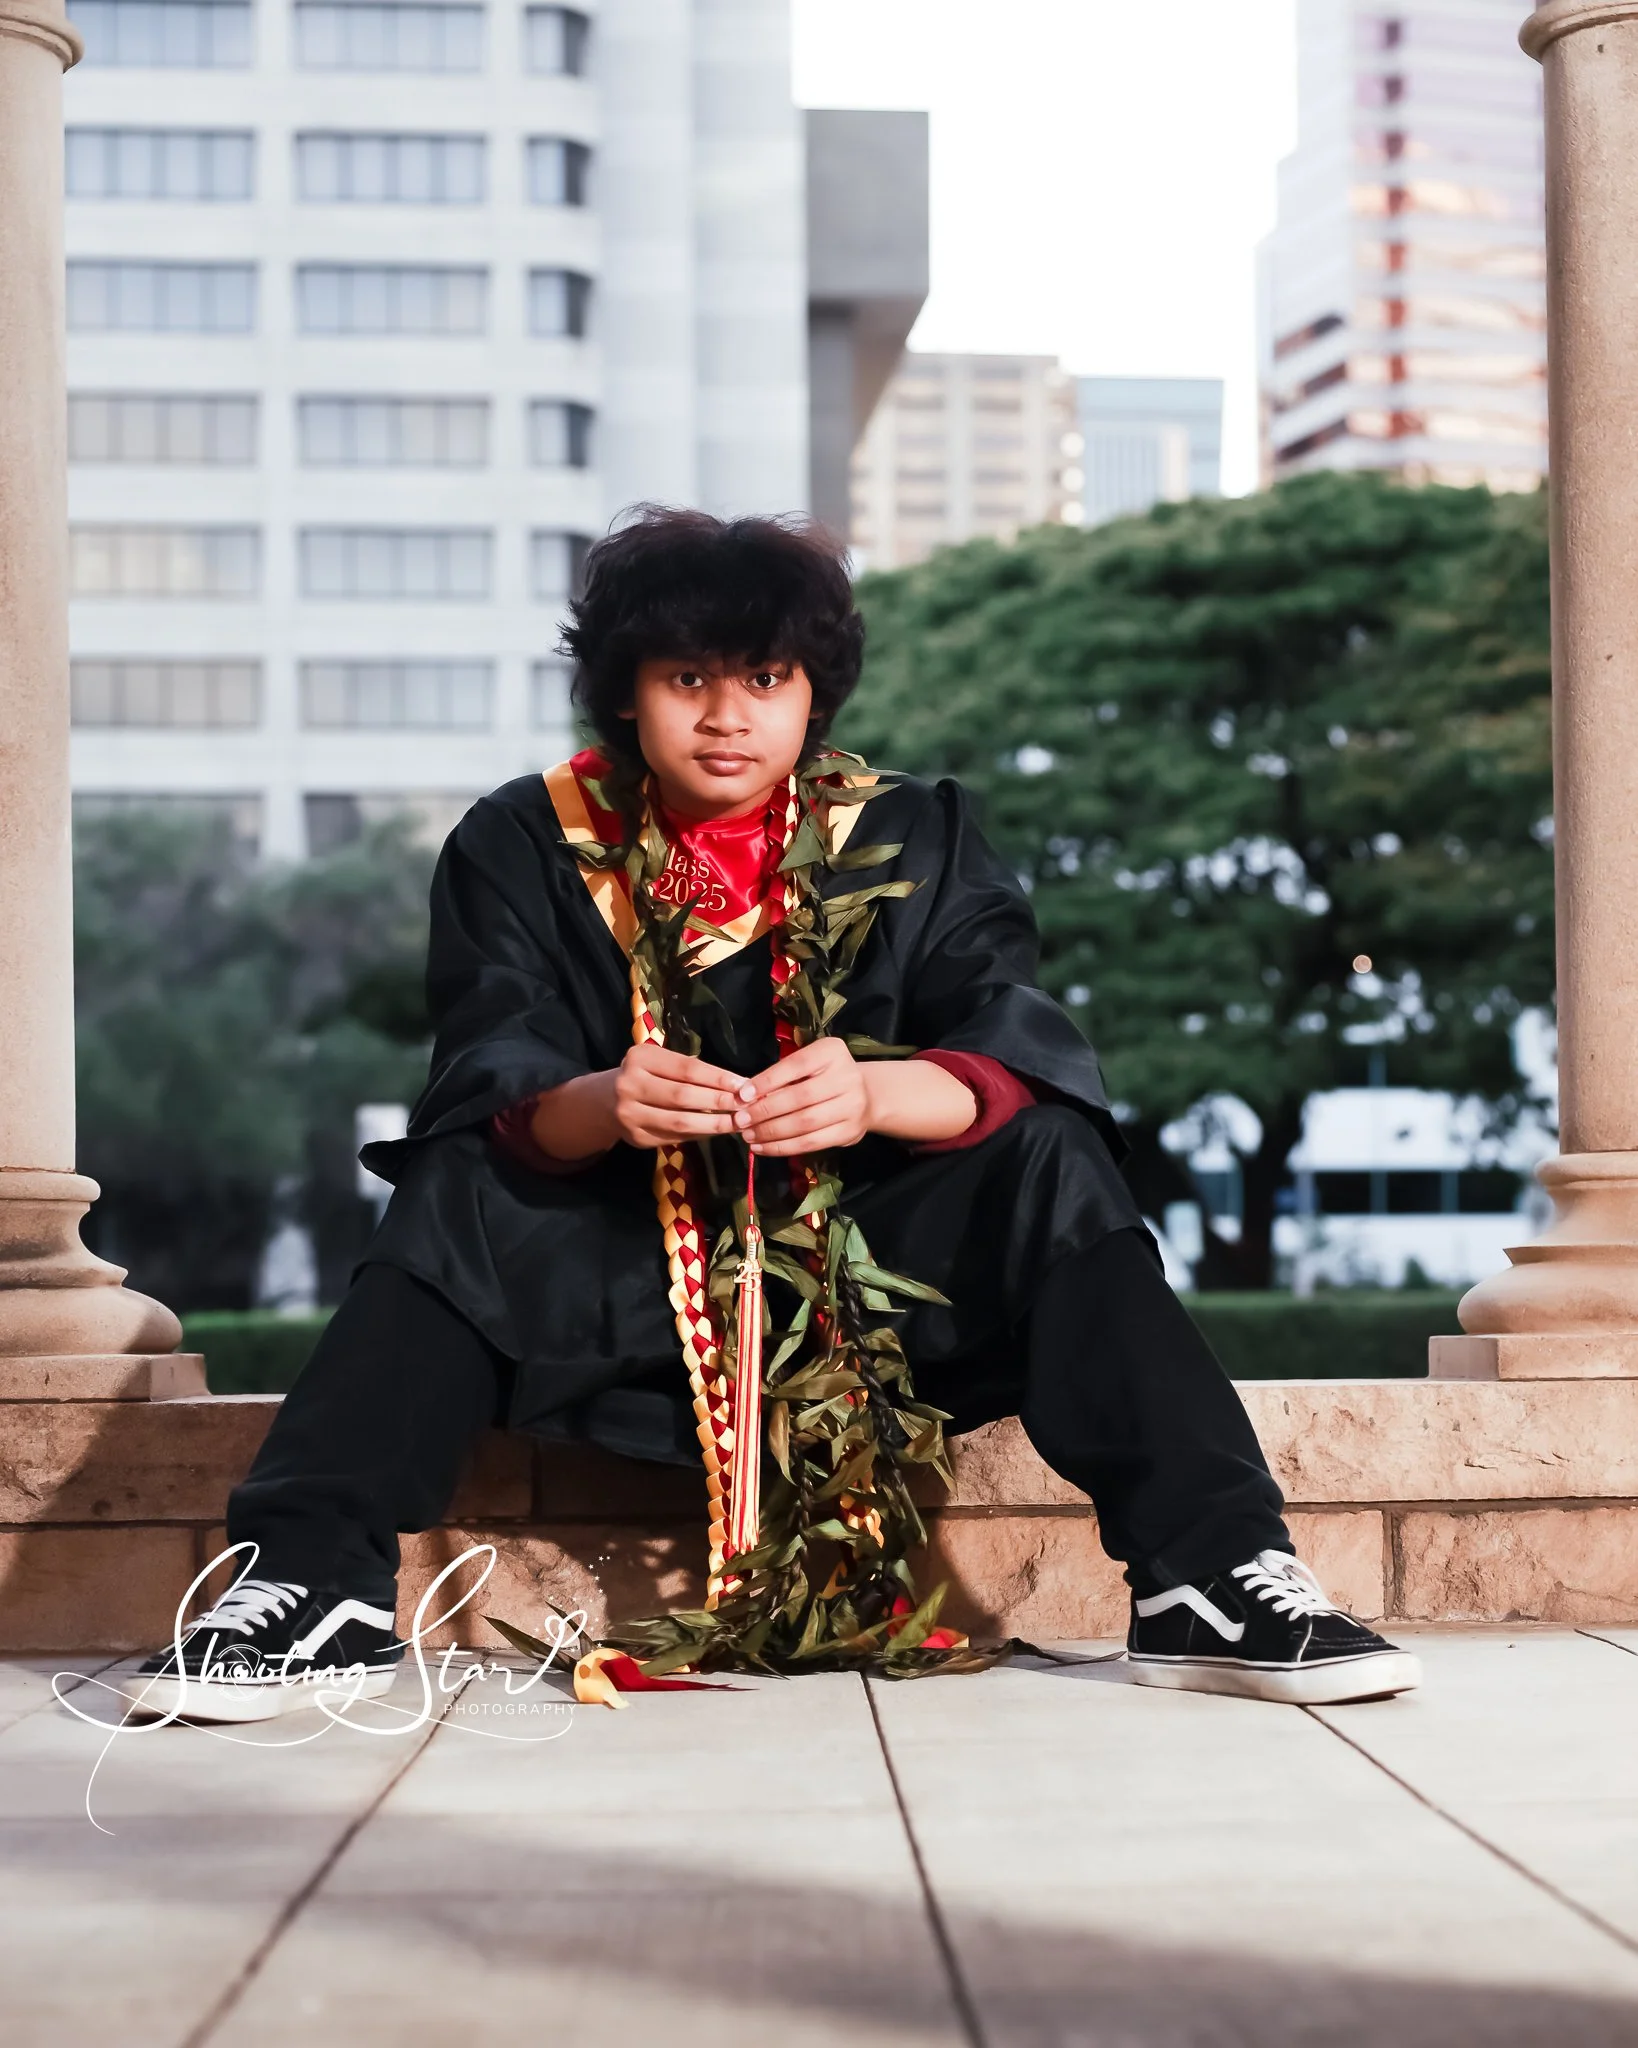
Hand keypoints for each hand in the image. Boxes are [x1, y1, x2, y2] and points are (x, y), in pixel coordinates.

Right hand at [612, 1042, 756, 1148]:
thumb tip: (736, 1086)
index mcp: (640, 1058)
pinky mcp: (636, 1138)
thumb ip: (690, 1071)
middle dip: (719, 1102)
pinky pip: (674, 1137)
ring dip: (713, 1124)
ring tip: (737, 1123)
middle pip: (683, 1096)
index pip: (686, 1069)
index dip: (718, 1078)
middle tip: (746, 1106)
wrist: (605, 1101)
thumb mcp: (660, 1062)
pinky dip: (699, 1135)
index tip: (744, 1085)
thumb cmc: (644, 1076)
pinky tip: (716, 1131)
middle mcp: (630, 1084)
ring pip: (679, 1122)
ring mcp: (629, 1114)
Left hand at [736, 1038, 871, 1155]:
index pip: (796, 1065)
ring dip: (771, 1132)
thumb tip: (747, 1097)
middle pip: (800, 1098)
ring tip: (748, 1136)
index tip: (743, 1095)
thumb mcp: (809, 1064)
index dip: (767, 1081)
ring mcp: (851, 1107)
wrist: (867, 1096)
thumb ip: (784, 1076)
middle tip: (741, 1120)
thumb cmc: (826, 1076)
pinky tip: (764, 1147)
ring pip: (804, 1124)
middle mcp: (846, 1078)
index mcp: (832, 1053)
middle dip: (765, 1111)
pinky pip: (811, 1143)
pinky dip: (783, 1147)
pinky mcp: (849, 1132)